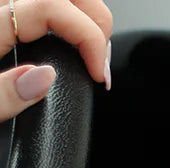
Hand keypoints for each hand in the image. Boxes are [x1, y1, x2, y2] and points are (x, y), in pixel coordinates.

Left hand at [0, 0, 112, 121]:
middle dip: (96, 23)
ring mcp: (4, 16)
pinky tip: (78, 50)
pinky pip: (48, 14)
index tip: (99, 75)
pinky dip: (72, 26)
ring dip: (87, 21)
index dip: (88, 38)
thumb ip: (4, 94)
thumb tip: (46, 77)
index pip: (51, 7)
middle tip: (100, 63)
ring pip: (63, 0)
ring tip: (94, 57)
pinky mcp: (8, 27)